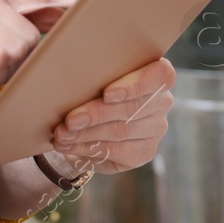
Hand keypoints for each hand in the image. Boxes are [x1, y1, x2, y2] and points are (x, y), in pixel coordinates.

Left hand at [47, 58, 174, 175]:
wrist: (92, 115)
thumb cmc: (94, 83)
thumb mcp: (96, 72)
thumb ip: (94, 70)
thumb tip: (67, 71)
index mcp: (156, 72)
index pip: (160, 75)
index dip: (135, 85)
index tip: (107, 94)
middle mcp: (161, 100)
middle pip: (132, 108)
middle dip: (96, 114)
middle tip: (70, 120)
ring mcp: (156, 127)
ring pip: (120, 131)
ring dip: (87, 135)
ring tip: (62, 135)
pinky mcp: (145, 150)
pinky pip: (116, 152)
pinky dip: (88, 149)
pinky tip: (69, 146)